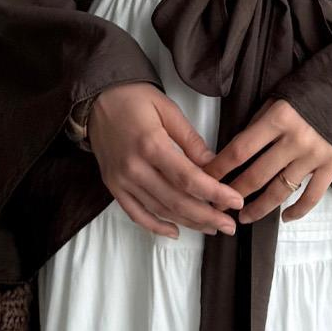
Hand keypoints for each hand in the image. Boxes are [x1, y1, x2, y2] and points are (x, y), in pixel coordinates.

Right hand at [86, 83, 244, 239]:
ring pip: (160, 210)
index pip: (189, 179)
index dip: (215, 193)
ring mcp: (121, 180)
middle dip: (207, 216)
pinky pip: (135, 214)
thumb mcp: (168, 110)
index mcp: (151, 145)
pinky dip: (155, 226)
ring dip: (188, 222)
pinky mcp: (113, 186)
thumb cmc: (133, 99)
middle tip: (229, 225)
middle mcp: (134, 168)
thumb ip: (191, 140)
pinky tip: (175, 231)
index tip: (235, 201)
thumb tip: (213, 166)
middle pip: (176, 201)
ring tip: (211, 227)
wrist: (96, 99)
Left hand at [197, 97, 331, 223]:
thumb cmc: (310, 92)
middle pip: (256, 175)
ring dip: (259, 208)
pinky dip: (298, 211)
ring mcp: (315, 155)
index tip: (205, 180)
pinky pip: (312, 196)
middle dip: (234, 193)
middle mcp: (295, 140)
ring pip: (280, 190)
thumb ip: (259, 125)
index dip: (219, 169)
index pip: (240, 150)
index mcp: (278, 118)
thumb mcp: (278, 100)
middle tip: (218, 205)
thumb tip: (237, 153)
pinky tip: (284, 218)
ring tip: (244, 217)